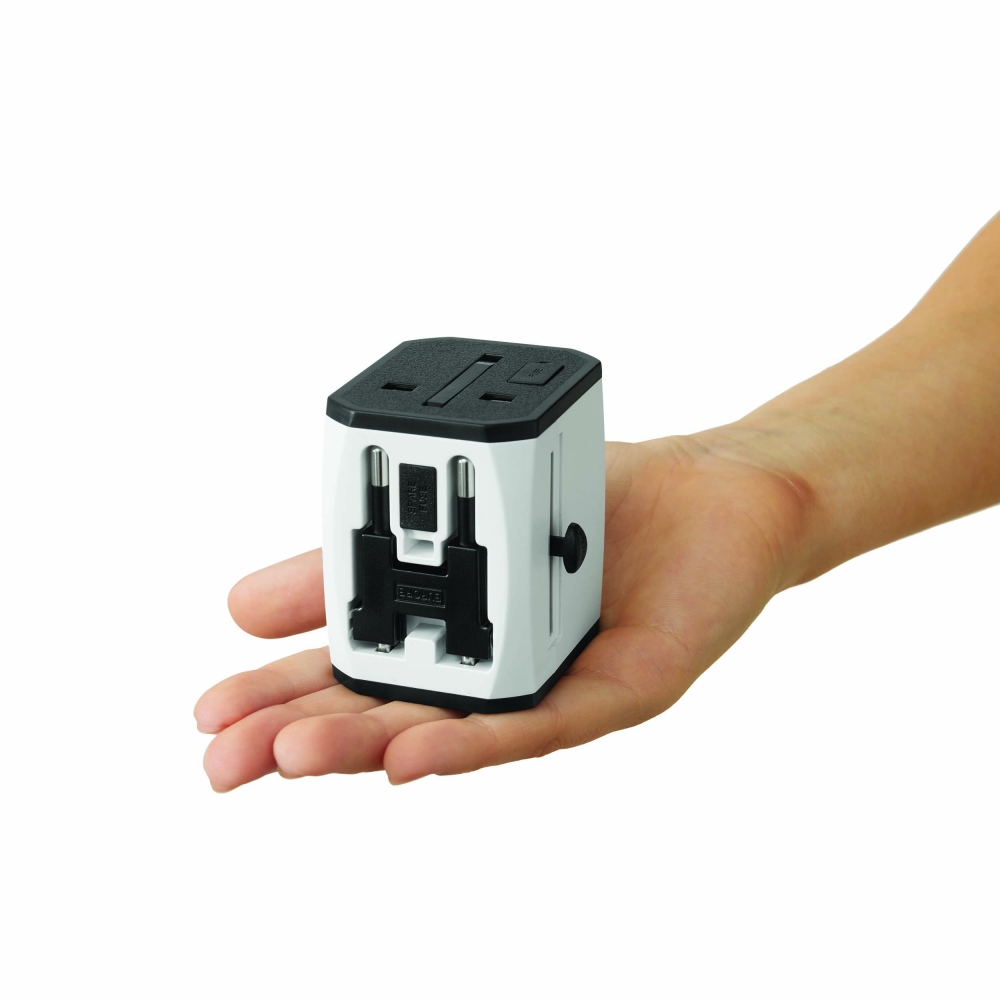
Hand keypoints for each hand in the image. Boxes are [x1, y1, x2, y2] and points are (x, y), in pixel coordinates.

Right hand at [195, 433, 808, 788]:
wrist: (711, 489)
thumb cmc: (587, 500)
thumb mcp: (451, 513)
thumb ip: (353, 559)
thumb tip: (239, 606)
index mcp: (448, 631)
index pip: (346, 673)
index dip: (276, 695)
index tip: (205, 715)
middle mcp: (489, 672)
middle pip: (383, 714)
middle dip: (300, 740)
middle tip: (225, 762)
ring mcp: (547, 687)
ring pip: (448, 728)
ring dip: (368, 746)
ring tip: (293, 758)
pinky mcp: (615, 692)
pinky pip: (544, 722)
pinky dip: (477, 739)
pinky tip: (415, 752)